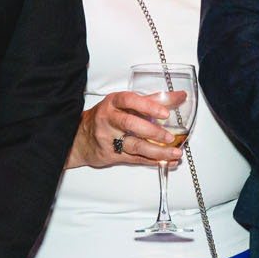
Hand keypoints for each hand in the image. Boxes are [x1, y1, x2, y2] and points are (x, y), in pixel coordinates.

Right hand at [67, 90, 185, 168]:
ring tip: (174, 152)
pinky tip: (166, 161)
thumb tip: (179, 96)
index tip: (164, 113)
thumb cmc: (105, 118)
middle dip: (153, 132)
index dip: (148, 106)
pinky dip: (153, 161)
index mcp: (113, 103)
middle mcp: (109, 119)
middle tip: (170, 137)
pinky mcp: (112, 155)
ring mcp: (109, 138)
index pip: (130, 101)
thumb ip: (152, 100)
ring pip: (134, 145)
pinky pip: (135, 159)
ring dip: (157, 151)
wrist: (79, 138)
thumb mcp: (123, 104)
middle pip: (130, 124)